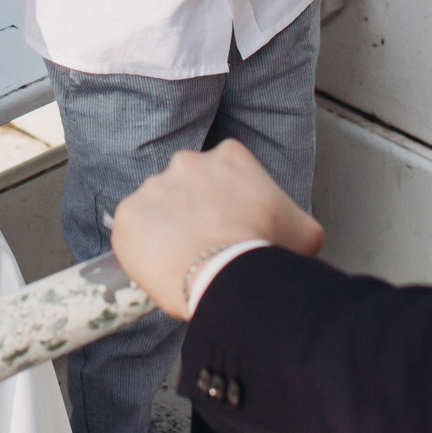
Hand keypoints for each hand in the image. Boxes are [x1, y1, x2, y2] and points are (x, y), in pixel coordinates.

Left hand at [111, 140, 323, 320]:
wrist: (230, 276)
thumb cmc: (265, 252)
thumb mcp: (303, 229)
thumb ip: (291, 218)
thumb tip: (294, 232)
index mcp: (229, 156)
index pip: (223, 174)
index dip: (227, 203)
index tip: (229, 225)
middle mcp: (187, 162)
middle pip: (187, 188)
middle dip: (193, 213)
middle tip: (206, 245)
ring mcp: (153, 186)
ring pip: (157, 209)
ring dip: (167, 230)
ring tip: (186, 261)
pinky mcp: (128, 215)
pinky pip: (132, 233)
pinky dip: (142, 250)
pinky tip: (163, 267)